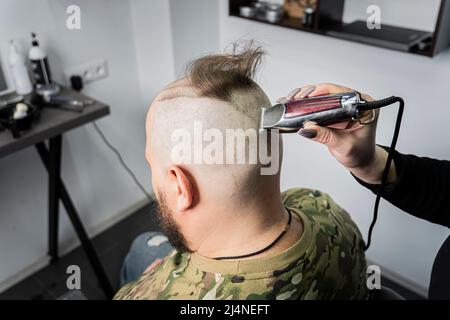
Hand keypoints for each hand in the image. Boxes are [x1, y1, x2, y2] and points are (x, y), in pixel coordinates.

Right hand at [279, 83, 395, 183]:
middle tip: (295, 98)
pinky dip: (306, 105)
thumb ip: (326, 136)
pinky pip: (319, 105)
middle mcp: (354, 103)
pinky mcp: (333, 112)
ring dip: (305, 98)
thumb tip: (307, 128)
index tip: (308, 96)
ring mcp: (343, 107)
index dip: (323, 92)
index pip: (341, 94)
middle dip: (310, 94)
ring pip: (322, 96)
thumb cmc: (360, 153)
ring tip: (291, 100)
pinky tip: (294, 105)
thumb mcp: (343, 145)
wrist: (361, 161)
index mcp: (364, 107)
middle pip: (329, 92)